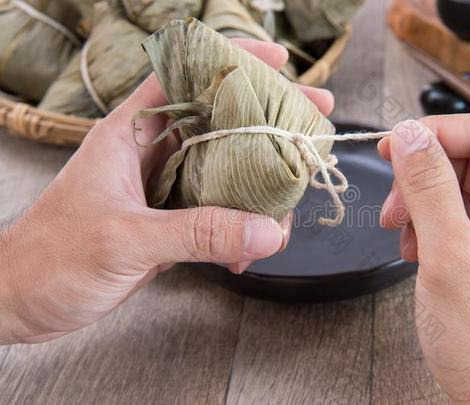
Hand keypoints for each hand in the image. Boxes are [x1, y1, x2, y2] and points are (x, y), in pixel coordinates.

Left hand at [0, 39, 333, 344]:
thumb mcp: (125, 239)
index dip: (231, 61)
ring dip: (261, 186)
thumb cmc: (50, 257)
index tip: (279, 59)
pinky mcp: (171, 223)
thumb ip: (197, 233)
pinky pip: (219, 215)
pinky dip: (240, 231)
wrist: (22, 300)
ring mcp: (165, 189)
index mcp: (131, 134)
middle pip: (220, 124)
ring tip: (289, 204)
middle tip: (313, 125)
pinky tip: (248, 253)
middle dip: (269, 123)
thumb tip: (266, 231)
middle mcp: (153, 154)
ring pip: (227, 172)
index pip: (184, 77)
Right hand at [378, 113, 469, 402]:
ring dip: (427, 207)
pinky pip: (469, 221)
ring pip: (467, 192)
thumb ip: (427, 186)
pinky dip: (438, 230)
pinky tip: (420, 253)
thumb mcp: (450, 256)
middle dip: (426, 179)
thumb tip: (408, 135)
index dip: (434, 134)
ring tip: (406, 237)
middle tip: (393, 203)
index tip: (392, 145)